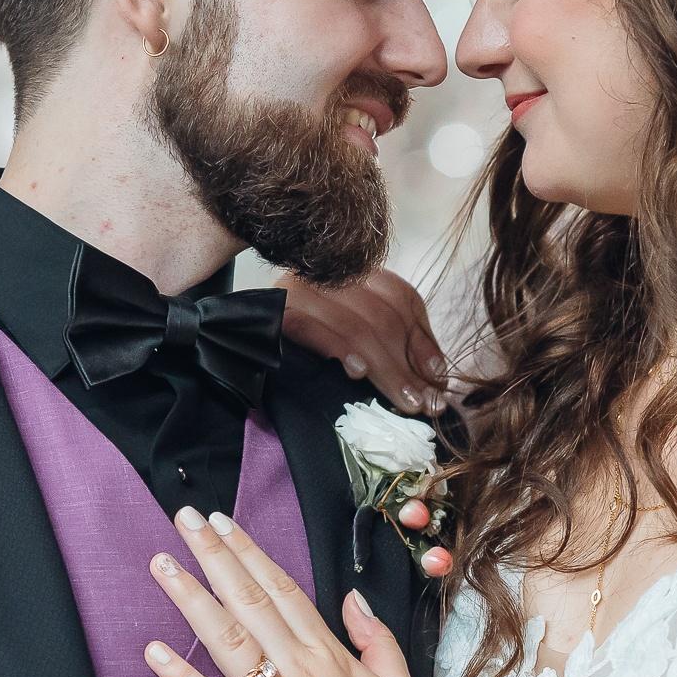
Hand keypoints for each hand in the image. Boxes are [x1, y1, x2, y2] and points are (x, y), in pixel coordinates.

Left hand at [144, 507, 439, 676]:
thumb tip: (354, 598)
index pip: (282, 591)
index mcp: (330, 657)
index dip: (249, 554)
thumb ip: (375, 638)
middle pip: (249, 601)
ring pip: (226, 640)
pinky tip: (154, 651)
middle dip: (214, 556)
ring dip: (190, 599)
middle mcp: (300, 672)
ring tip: (161, 565)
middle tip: (183, 520)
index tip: (223, 524)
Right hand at [274, 267, 449, 415]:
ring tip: (403, 401)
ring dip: (385, 368)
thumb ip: (401, 349)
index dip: (424, 341)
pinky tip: (357, 373)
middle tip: (425, 404)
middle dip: (408, 365)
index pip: (402, 298)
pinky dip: (338, 349)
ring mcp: (300, 289)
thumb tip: (438, 378)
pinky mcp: (275, 311)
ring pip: (355, 324)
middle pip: (382, 316)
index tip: (438, 380)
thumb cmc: (308, 351)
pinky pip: (311, 327)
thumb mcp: (362, 342)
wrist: (238, 341)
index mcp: (354, 273)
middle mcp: (329, 275)